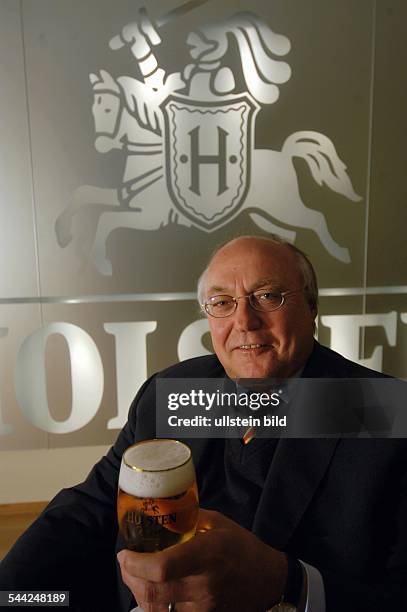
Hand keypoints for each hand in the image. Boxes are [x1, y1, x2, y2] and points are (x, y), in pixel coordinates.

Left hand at [117, 508, 287, 610]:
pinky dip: (154, 607)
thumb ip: (190, 517)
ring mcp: (204, 609)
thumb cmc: (243, 547)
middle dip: (130, 577)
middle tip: (125, 563)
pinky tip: (151, 593)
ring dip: (138, 593)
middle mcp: (204, 585)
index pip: (163, 568)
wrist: (269, 580)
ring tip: (135, 576)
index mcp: (208, 555)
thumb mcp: (219, 523)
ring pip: (157, 609)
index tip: (125, 553)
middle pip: (153, 592)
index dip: (136, 564)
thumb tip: (162, 511)